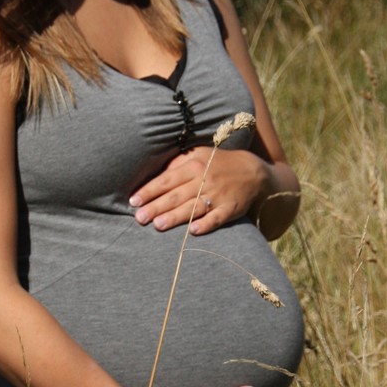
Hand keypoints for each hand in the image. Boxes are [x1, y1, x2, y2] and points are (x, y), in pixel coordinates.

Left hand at [129, 147, 267, 235]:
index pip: (167, 180)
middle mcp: (205, 180)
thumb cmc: (218, 164)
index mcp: (194, 166)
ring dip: (176, 217)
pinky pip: (217, 218)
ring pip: (193, 208)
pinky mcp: (230, 208)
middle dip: (156, 207)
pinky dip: (206, 224)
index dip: (149, 191)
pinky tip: (193, 231)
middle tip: (139, 218)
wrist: (253, 172)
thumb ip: (176, 164)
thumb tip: (154, 175)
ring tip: (158, 225)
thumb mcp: (198, 155)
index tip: (134, 201)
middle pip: (177, 196)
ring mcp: (218, 195)